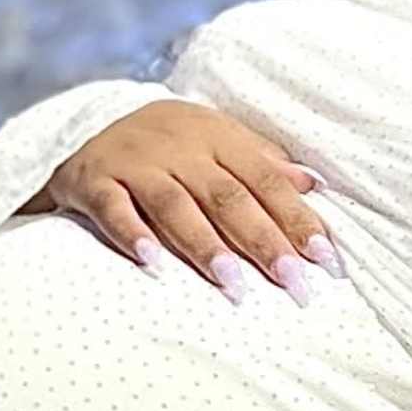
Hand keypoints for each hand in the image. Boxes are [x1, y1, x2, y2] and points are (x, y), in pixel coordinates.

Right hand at [41, 93, 336, 289]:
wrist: (86, 126)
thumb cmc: (169, 145)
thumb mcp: (216, 141)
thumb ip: (261, 164)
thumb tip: (313, 185)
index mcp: (216, 136)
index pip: (265, 179)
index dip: (296, 218)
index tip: (325, 260)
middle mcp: (177, 146)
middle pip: (227, 196)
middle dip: (262, 241)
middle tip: (291, 283)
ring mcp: (134, 162)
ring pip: (174, 205)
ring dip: (205, 245)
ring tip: (233, 285)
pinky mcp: (93, 180)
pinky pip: (113, 209)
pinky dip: (132, 235)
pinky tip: (152, 264)